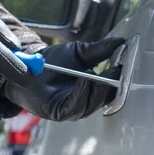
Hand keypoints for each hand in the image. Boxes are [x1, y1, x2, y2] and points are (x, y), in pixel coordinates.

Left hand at [2, 38, 124, 120]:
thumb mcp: (80, 52)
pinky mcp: (58, 113)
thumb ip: (100, 50)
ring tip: (101, 76)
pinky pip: (74, 106)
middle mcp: (85, 102)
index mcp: (93, 90)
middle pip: (104, 99)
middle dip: (111, 86)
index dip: (119, 78)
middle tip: (117, 71)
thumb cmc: (54, 61)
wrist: (27, 65)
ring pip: (91, 105)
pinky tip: (85, 80)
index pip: (111, 88)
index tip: (125, 65)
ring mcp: (72, 110)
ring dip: (97, 91)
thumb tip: (121, 41)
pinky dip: (81, 93)